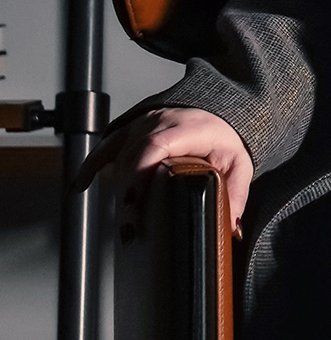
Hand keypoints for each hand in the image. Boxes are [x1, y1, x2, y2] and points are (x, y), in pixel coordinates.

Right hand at [76, 106, 253, 237]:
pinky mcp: (129, 130)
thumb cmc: (225, 139)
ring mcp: (140, 124)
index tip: (133, 200)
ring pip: (117, 153)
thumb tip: (230, 226)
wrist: (216, 113)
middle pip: (133, 155)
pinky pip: (105, 146)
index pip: (155, 146)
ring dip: (116, 185)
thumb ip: (235, 193)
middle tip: (131, 225)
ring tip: (124, 218)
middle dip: (128, 191)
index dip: (140, 174)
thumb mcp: (239, 164)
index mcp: (187, 129)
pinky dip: (92, 165)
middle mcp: (159, 122)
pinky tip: (82, 185)